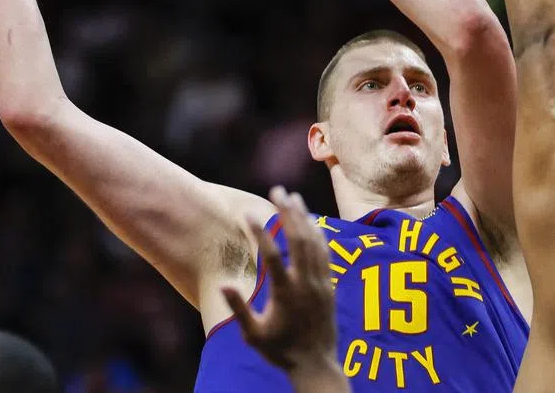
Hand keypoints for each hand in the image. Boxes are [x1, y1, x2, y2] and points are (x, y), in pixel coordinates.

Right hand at [222, 187, 337, 374]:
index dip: (260, 232)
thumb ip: (239, 309)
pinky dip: (319, 234)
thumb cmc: (280, 351)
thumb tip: (223, 284)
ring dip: (304, 217)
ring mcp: (320, 283)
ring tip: (293, 197)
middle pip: (298, 239)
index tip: (248, 213)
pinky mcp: (330, 285)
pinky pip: (326, 253)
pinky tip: (312, 221)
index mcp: (285, 294)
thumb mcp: (253, 336)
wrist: (316, 364)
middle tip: (277, 189)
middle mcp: (306, 284)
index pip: (272, 256)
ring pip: (314, 242)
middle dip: (287, 212)